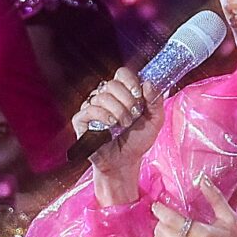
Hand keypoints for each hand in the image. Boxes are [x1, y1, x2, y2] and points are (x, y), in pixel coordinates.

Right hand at [74, 68, 160, 198]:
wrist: (125, 162)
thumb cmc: (137, 141)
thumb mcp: (154, 121)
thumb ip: (155, 101)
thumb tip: (148, 83)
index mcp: (121, 93)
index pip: (122, 74)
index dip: (130, 81)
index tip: (139, 96)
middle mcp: (105, 97)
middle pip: (112, 84)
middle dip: (127, 99)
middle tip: (133, 115)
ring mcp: (91, 108)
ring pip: (102, 97)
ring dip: (118, 111)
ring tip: (124, 125)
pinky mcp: (81, 120)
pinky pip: (89, 109)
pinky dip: (102, 115)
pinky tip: (110, 125)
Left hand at [140, 181, 236, 236]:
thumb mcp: (228, 218)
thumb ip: (214, 197)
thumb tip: (201, 178)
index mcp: (202, 235)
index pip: (171, 219)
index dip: (160, 210)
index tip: (157, 206)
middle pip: (161, 231)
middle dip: (161, 223)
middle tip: (166, 221)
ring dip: (157, 236)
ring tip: (164, 233)